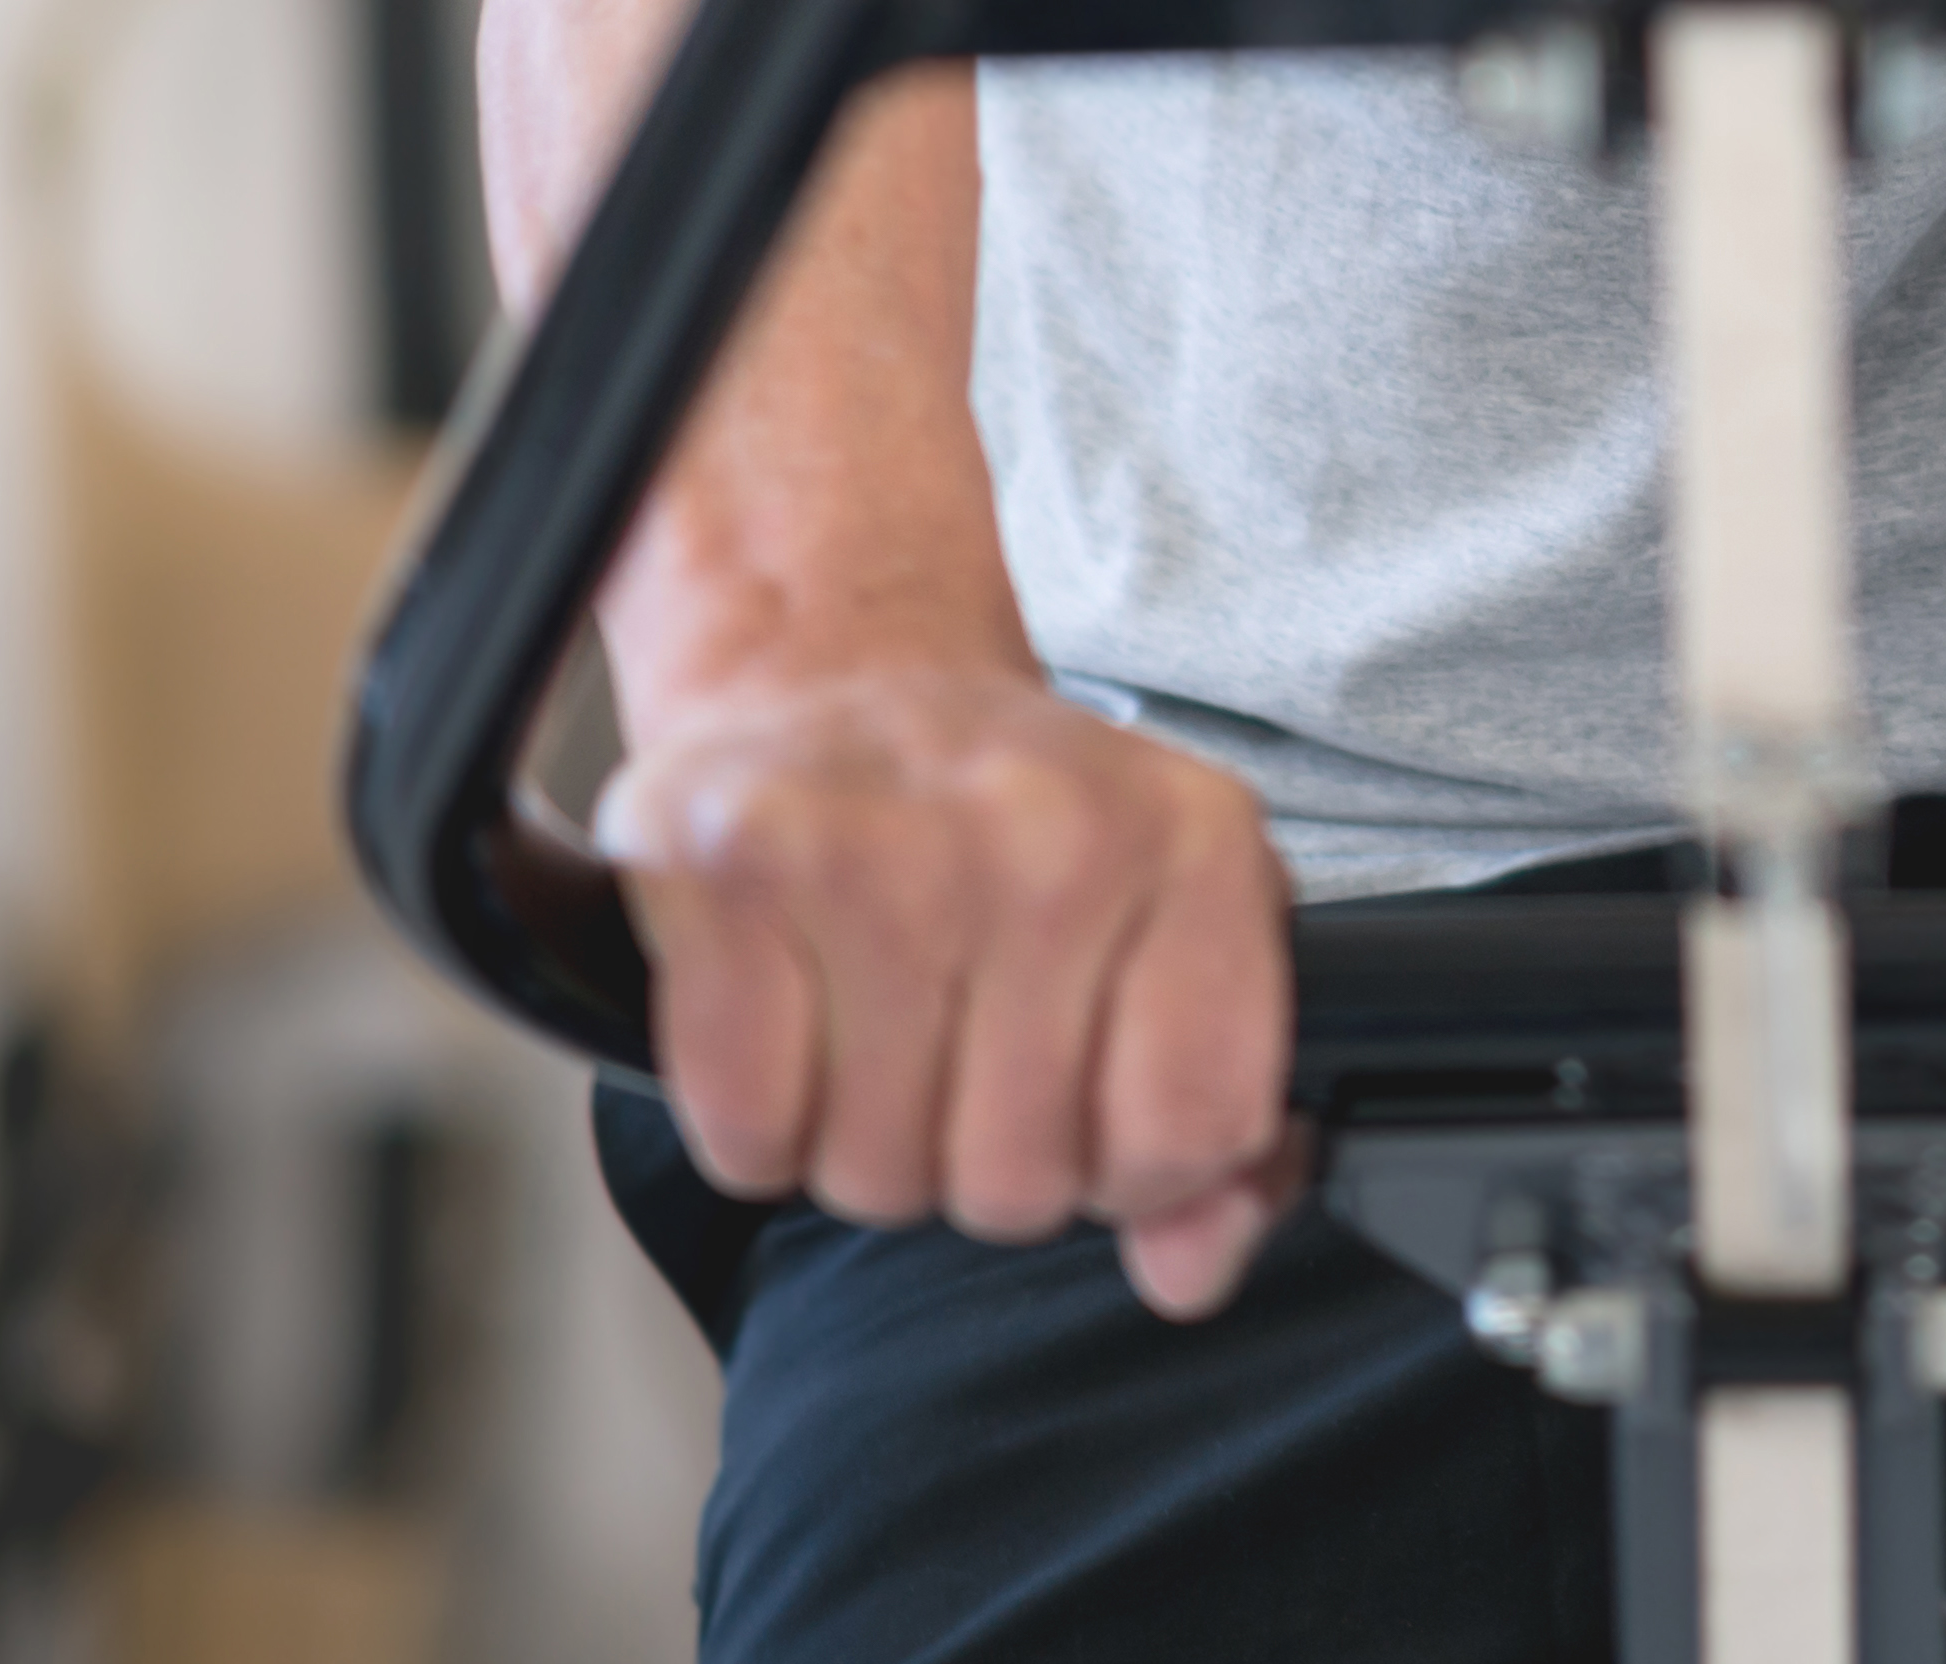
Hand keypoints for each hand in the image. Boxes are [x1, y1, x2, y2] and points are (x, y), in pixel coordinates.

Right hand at [596, 655, 1305, 1309]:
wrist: (835, 674)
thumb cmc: (1008, 830)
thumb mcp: (1167, 931)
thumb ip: (1216, 1124)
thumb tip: (1192, 1271)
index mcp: (1193, 841)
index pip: (1191, 1129)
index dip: (1130, 1170)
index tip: (1091, 1106)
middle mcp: (1050, 831)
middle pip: (1018, 1182)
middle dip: (976, 1162)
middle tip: (954, 1049)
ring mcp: (885, 841)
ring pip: (877, 1175)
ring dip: (861, 1144)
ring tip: (871, 1025)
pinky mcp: (729, 862)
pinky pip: (750, 1136)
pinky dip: (756, 1122)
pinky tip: (786, 1017)